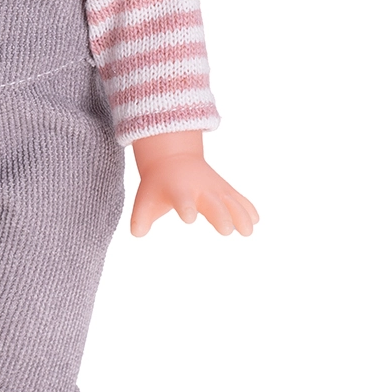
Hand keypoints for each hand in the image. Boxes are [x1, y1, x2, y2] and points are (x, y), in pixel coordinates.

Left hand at [128, 130, 258, 237]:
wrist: (173, 158)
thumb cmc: (158, 185)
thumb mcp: (145, 199)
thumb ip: (140, 218)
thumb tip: (136, 234)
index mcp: (179, 191)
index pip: (182, 200)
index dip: (186, 208)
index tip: (189, 218)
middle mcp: (200, 189)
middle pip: (213, 203)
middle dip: (220, 215)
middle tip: (226, 230)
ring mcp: (215, 188)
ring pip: (231, 201)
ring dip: (240, 215)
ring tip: (248, 231)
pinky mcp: (225, 190)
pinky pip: (239, 198)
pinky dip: (247, 208)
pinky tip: (255, 220)